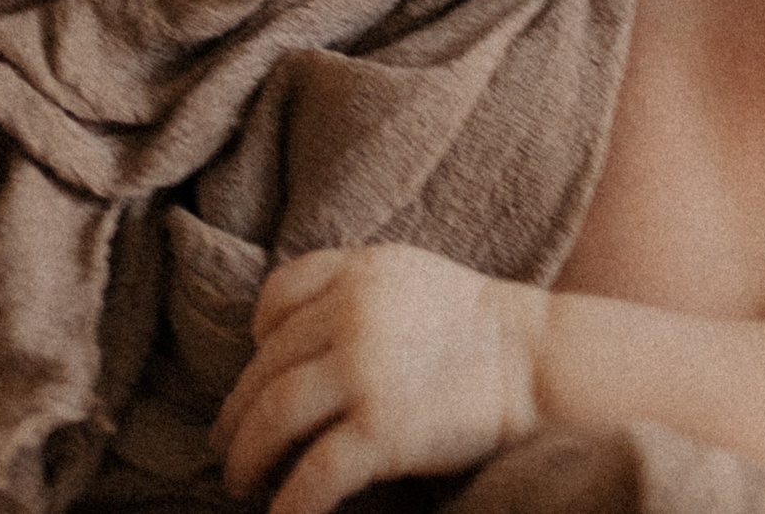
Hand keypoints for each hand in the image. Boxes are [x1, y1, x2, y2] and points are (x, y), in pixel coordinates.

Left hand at [209, 245, 547, 513]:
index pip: (275, 299)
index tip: (260, 371)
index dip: (258, 340)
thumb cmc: (478, 325)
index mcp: (357, 273)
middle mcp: (351, 316)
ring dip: (246, 458)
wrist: (538, 360)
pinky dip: (290, 505)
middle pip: (266, 368)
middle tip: (226, 446)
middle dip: (238, 415)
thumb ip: (352, 291)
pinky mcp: (381, 430)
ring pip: (272, 418)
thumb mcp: (408, 277)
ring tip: (240, 482)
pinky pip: (314, 474)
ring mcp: (364, 373)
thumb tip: (285, 342)